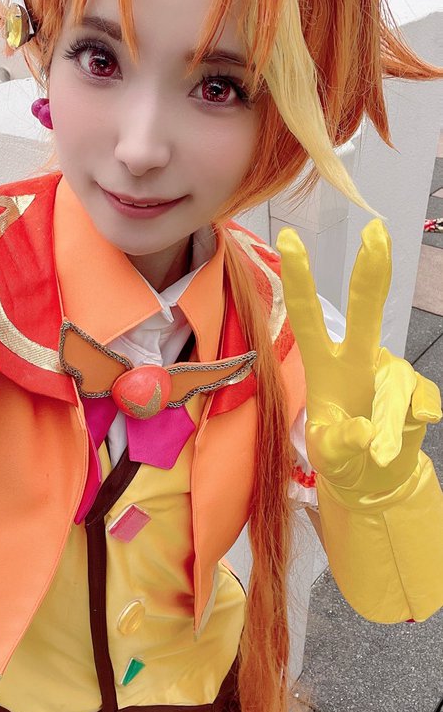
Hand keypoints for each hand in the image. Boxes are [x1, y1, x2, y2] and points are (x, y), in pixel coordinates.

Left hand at [277, 219, 441, 499]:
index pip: (308, 317)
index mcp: (325, 365)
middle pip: (365, 311)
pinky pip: (422, 398)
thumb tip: (364, 430)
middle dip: (370, 272)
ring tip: (380, 452)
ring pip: (396, 382)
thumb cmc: (340, 457)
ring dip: (390, 419)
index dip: (300, 280)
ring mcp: (390, 372)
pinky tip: (417, 426)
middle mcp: (359, 358)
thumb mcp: (330, 458)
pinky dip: (417, 417)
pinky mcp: (417, 391)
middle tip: (374, 232)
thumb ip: (340, 445)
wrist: (375, 479)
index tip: (288, 239)